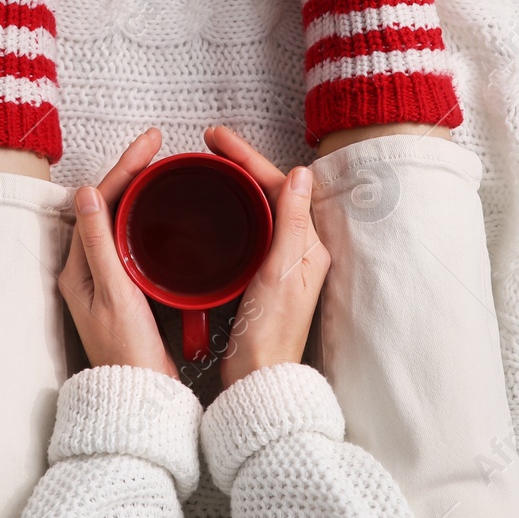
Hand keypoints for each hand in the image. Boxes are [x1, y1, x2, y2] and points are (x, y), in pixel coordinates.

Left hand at [57, 128, 177, 379]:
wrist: (141, 394)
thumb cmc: (126, 352)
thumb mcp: (114, 293)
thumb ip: (100, 244)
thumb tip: (86, 192)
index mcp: (77, 268)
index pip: (98, 203)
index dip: (124, 168)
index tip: (150, 143)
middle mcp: (87, 270)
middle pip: (107, 205)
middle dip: (131, 172)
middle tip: (157, 144)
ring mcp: (105, 279)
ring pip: (119, 220)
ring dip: (137, 190)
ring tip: (158, 166)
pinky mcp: (124, 289)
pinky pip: (131, 239)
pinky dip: (145, 217)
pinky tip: (160, 210)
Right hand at [205, 126, 330, 387]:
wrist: (256, 378)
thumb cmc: (269, 335)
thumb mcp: (280, 273)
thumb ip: (291, 224)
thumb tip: (301, 174)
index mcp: (308, 246)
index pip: (280, 185)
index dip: (248, 158)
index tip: (218, 139)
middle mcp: (298, 250)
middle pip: (270, 191)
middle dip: (241, 162)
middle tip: (209, 143)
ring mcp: (280, 263)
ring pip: (260, 207)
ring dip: (236, 181)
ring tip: (211, 163)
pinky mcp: (261, 276)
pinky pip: (250, 229)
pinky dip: (232, 209)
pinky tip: (216, 206)